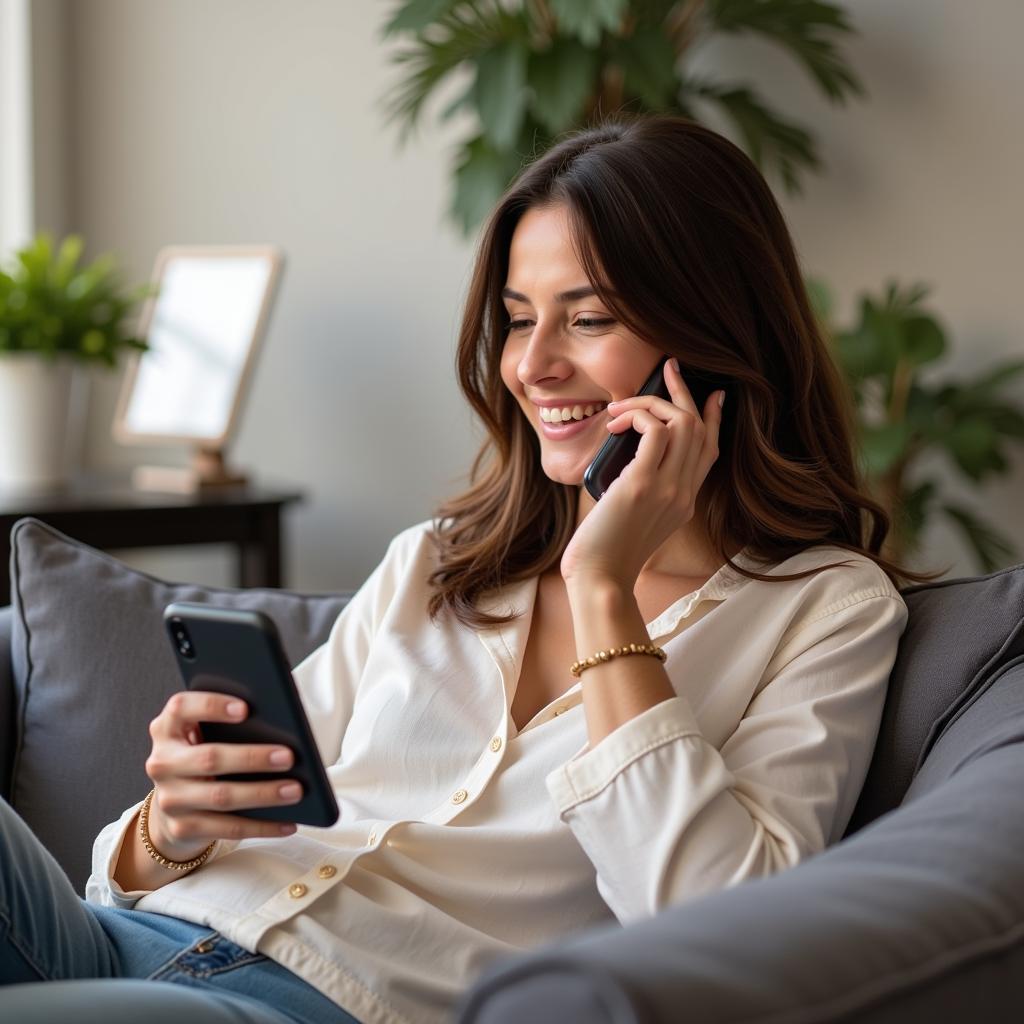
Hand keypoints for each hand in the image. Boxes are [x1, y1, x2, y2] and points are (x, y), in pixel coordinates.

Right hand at [144, 691, 300, 860]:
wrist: (174, 803)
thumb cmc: (202, 753)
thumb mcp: (203, 733)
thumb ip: (228, 724)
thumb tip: (282, 726)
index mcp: (168, 728)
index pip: (181, 708)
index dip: (212, 706)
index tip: (246, 708)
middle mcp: (162, 762)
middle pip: (209, 758)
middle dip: (252, 757)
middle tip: (289, 757)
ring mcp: (170, 798)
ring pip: (221, 797)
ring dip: (263, 794)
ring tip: (295, 790)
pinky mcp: (183, 828)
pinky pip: (228, 828)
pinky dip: (262, 826)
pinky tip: (289, 823)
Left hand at [560, 358, 724, 589]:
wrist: (599, 581)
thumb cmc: (605, 555)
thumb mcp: (632, 520)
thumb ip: (640, 493)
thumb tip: (624, 467)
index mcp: (683, 502)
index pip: (710, 452)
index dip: (714, 419)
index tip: (713, 395)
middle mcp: (683, 493)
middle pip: (700, 429)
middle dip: (684, 392)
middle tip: (667, 368)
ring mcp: (667, 489)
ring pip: (682, 423)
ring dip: (650, 403)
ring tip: (620, 409)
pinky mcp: (643, 485)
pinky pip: (656, 432)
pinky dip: (638, 418)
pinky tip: (616, 425)